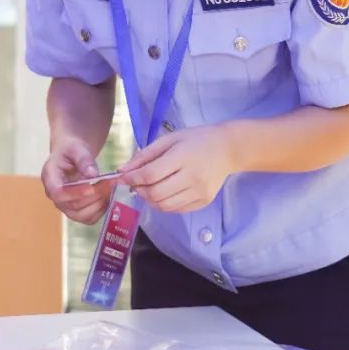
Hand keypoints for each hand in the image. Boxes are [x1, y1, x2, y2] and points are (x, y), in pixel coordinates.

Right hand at [41, 137, 112, 224]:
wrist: (72, 156)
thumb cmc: (71, 150)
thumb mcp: (76, 148)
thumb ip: (83, 159)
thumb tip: (93, 174)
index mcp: (50, 178)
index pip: (58, 193)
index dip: (75, 193)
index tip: (92, 187)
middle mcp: (55, 196)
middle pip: (72, 206)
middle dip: (94, 196)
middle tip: (110, 183)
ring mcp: (65, 205)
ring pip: (81, 215)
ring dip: (99, 204)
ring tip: (110, 189)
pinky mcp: (76, 211)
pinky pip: (89, 219)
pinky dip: (101, 210)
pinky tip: (108, 197)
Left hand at [119, 126, 237, 212]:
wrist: (227, 150)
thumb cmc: (196, 140)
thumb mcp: (169, 140)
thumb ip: (145, 155)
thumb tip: (122, 170)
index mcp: (183, 157)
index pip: (151, 175)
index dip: (132, 178)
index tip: (121, 177)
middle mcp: (193, 178)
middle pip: (156, 194)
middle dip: (139, 190)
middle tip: (135, 182)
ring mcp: (199, 192)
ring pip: (164, 206)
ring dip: (149, 199)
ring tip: (148, 187)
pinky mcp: (203, 202)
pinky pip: (176, 209)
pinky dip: (163, 204)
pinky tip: (163, 192)